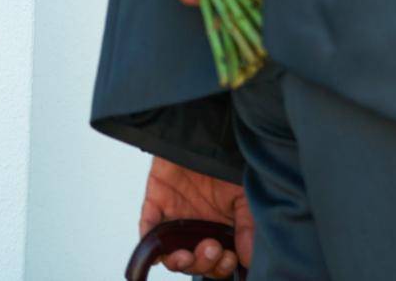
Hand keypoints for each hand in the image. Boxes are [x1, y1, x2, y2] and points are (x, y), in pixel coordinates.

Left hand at [139, 156, 252, 277]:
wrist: (205, 129)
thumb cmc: (227, 158)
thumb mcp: (244, 192)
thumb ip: (246, 224)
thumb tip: (247, 258)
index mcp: (220, 227)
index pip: (219, 260)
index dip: (221, 266)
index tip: (228, 259)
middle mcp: (197, 227)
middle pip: (196, 260)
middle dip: (203, 263)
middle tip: (211, 249)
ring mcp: (176, 217)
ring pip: (172, 253)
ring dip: (179, 262)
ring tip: (187, 256)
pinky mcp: (156, 204)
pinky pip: (148, 230)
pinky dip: (151, 245)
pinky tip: (160, 253)